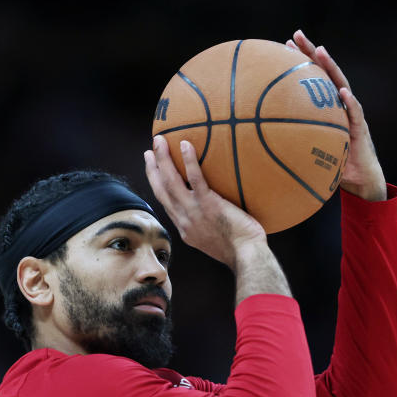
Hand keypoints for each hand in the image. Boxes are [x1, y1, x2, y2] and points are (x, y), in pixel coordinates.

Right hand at [144, 135, 267, 268]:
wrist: (246, 256)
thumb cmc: (240, 248)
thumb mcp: (215, 239)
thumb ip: (209, 223)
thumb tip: (217, 207)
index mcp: (184, 227)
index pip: (165, 202)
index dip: (156, 184)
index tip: (153, 169)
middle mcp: (183, 219)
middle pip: (161, 190)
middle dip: (152, 168)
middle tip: (149, 150)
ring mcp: (194, 212)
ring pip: (171, 182)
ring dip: (162, 159)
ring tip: (159, 140)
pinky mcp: (208, 204)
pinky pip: (195, 179)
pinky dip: (189, 161)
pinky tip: (185, 144)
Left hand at [287, 29, 387, 201]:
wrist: (358, 180)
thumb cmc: (331, 164)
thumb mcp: (306, 151)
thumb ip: (288, 144)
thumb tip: (257, 147)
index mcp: (325, 106)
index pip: (311, 78)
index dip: (299, 60)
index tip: (283, 44)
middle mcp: (338, 103)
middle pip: (324, 72)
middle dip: (311, 51)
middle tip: (296, 34)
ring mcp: (350, 113)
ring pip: (340, 83)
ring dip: (331, 67)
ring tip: (320, 51)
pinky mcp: (360, 128)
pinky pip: (355, 113)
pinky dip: (349, 102)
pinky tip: (342, 93)